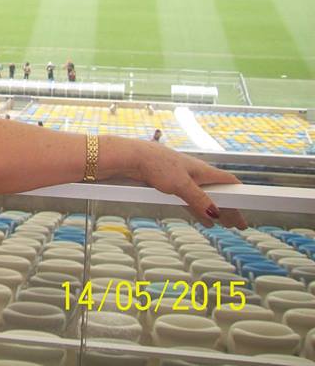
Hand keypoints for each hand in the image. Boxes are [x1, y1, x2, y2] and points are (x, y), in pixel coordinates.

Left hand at [130, 141, 246, 229]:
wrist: (132, 157)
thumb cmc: (157, 165)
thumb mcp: (181, 185)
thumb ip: (199, 199)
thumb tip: (216, 214)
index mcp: (203, 170)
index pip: (229, 182)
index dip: (241, 195)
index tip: (248, 209)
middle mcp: (195, 173)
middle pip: (218, 193)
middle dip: (228, 208)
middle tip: (238, 224)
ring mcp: (182, 178)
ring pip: (204, 197)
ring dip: (214, 211)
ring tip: (224, 225)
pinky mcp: (169, 184)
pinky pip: (189, 200)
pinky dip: (198, 210)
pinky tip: (203, 220)